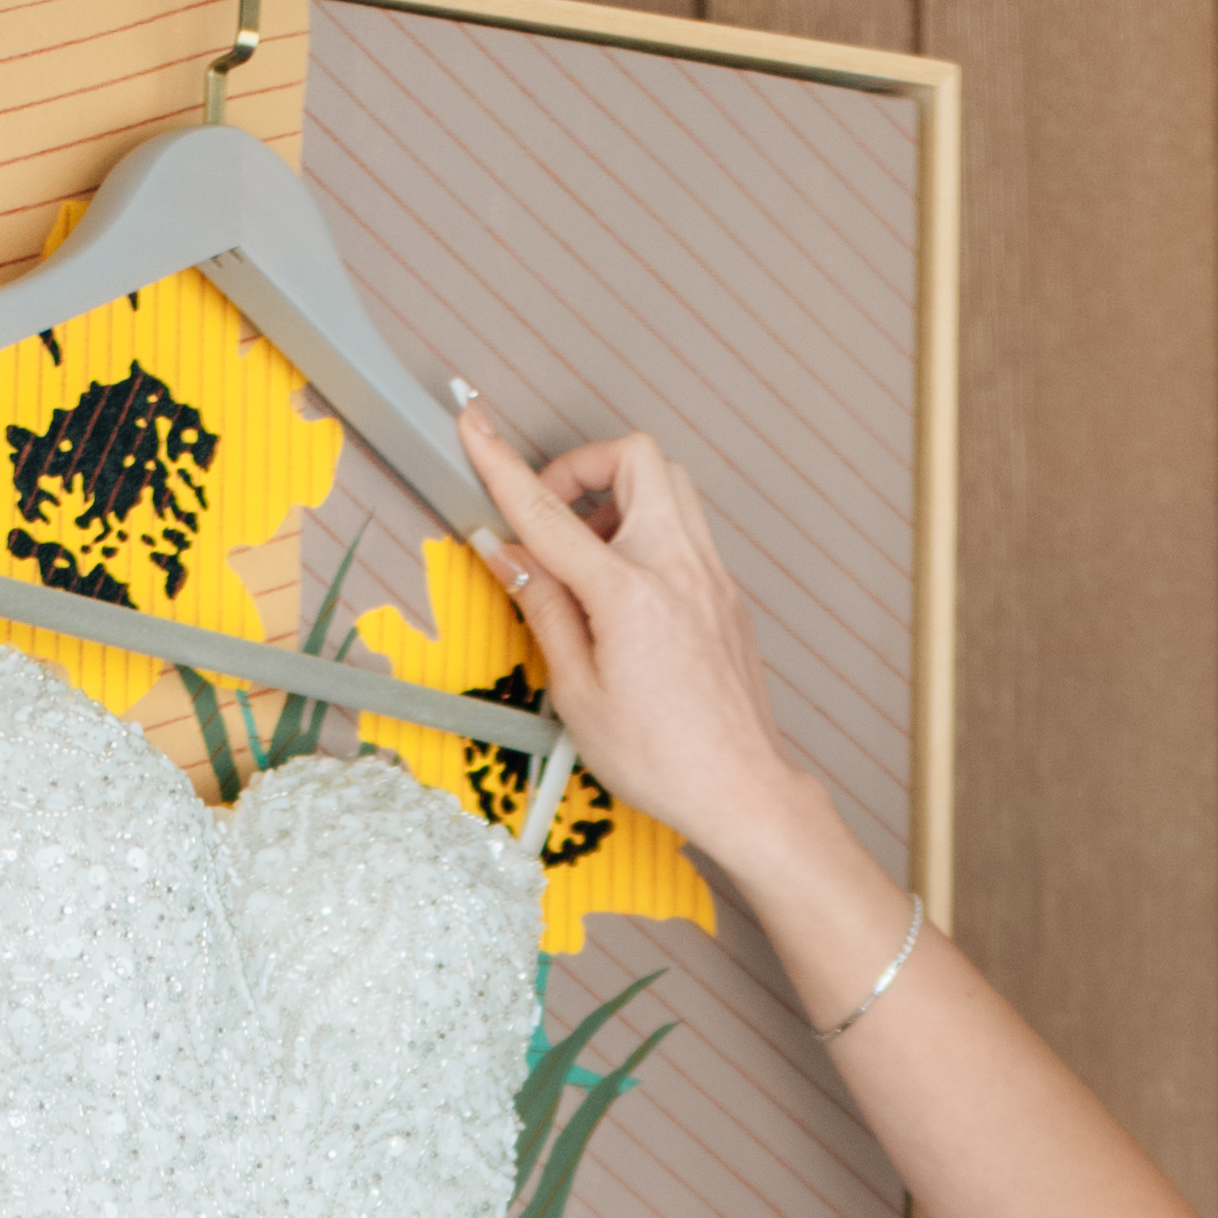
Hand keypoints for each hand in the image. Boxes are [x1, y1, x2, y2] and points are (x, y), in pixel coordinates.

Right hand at [453, 402, 823, 884]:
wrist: (742, 789)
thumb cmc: (663, 759)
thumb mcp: (577, 693)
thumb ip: (544, 609)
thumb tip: (509, 555)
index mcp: (630, 594)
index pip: (549, 512)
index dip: (503, 464)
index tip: (476, 427)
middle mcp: (678, 567)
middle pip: (635, 458)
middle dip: (584, 468)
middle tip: (553, 517)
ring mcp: (711, 575)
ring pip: (669, 485)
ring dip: (619, 499)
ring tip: (587, 560)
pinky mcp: (727, 592)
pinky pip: (686, 529)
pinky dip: (647, 535)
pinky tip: (624, 593)